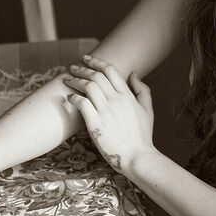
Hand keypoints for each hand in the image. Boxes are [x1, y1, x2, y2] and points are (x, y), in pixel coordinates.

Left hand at [62, 54, 153, 175]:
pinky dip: (73, 98)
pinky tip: (69, 98)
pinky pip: (82, 104)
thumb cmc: (142, 135)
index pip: (110, 70)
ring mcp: (105, 111)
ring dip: (75, 80)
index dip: (96, 61)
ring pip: (88, 86)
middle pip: (96, 76)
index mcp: (127, 95)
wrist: (137, 156)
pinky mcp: (95, 123)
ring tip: (67, 80)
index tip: (86, 59)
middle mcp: (116, 100)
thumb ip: (142, 90)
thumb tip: (133, 74)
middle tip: (72, 68)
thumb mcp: (148, 109)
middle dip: (82, 69)